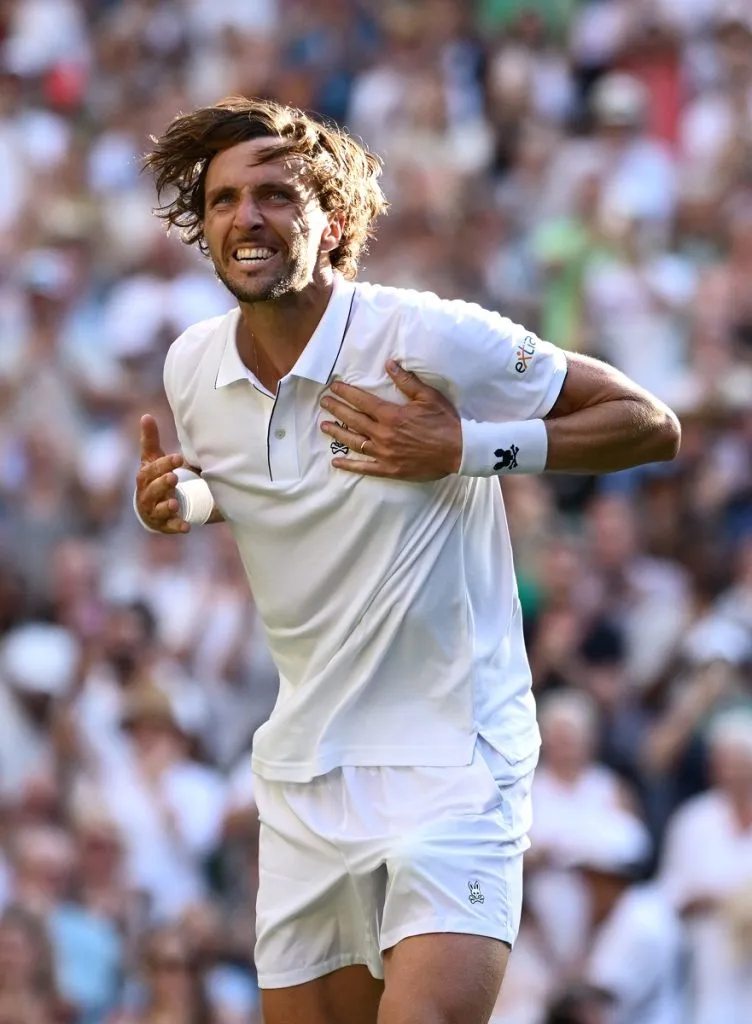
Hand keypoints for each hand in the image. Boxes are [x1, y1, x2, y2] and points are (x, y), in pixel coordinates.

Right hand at [135, 415, 188, 533]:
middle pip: (151, 490)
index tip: (179, 457)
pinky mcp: (164, 525)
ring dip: (166, 507)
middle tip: (174, 477)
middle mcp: (146, 495)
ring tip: (175, 504)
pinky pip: (169, 527)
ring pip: (158, 510)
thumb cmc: (153, 477)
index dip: (163, 464)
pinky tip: (186, 526)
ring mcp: (154, 511)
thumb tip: (146, 415)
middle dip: (162, 484)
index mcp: (144, 477)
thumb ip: (150, 440)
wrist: (150, 505)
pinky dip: (176, 527)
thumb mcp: (152, 458)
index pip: (151, 470)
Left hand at [320, 360, 461, 480]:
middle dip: (337, 409)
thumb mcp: (428, 397)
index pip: (362, 401)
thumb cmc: (445, 422)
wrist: (459, 451)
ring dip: (337, 433)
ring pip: (354, 442)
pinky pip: (364, 467)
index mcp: (391, 415)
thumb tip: (389, 364)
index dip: (346, 393)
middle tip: (324, 402)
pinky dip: (349, 465)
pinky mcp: (389, 469)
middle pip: (353, 419)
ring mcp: (384, 453)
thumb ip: (406, 381)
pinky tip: (336, 462)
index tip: (334, 387)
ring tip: (324, 426)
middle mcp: (383, 434)